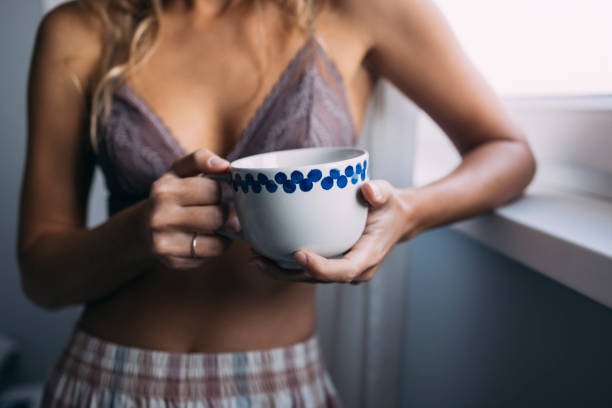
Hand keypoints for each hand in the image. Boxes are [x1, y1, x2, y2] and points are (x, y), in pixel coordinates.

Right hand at [143, 149, 237, 268]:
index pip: (212, 190)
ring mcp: (164, 243)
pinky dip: (216, 247)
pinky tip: (209, 239)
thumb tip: (224, 166)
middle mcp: (160, 218)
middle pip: (217, 216)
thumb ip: (201, 159)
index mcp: (164, 190)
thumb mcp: (179, 171)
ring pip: (216, 241)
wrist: (144, 227)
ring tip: (221, 225)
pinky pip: (210, 256)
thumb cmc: (171, 195)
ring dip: (226, 233)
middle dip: (225, 212)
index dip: (222, 191)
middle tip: (222, 210)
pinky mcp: (173, 262)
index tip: (219, 192)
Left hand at [250, 180, 414, 283]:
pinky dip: (285, 264)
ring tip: (253, 257)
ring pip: (307, 278)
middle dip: (286, 273)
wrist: (396, 220)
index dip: (320, 267)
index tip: (297, 254)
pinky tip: (263, 253)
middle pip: (318, 279)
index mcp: (368, 257)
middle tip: (257, 258)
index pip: (344, 271)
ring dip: (280, 271)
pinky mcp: (331, 265)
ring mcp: (341, 270)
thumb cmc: (389, 207)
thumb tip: (367, 189)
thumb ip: (379, 192)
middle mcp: (354, 270)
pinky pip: (306, 270)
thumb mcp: (388, 196)